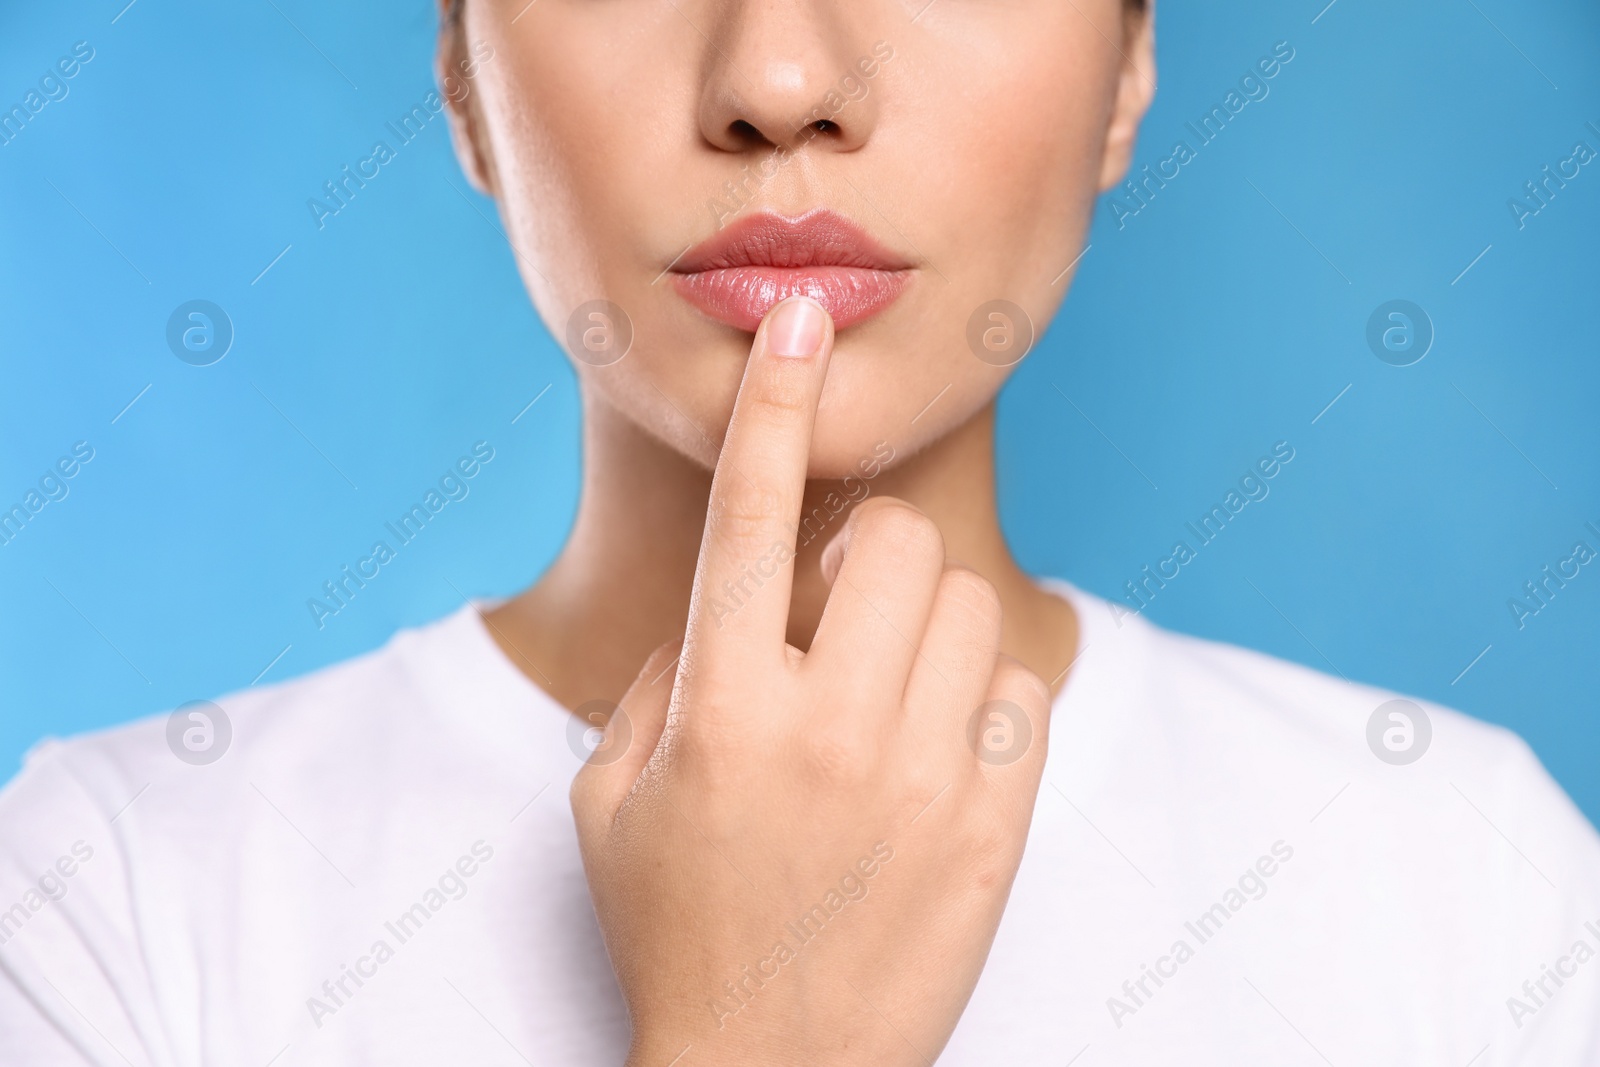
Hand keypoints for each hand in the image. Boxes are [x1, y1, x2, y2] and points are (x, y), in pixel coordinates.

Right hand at [570, 296, 1051, 1066]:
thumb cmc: (675, 930)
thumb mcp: (610, 802)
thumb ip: (663, 678)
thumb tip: (733, 599)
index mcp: (720, 712)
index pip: (748, 517)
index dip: (774, 404)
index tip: (800, 321)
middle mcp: (828, 730)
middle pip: (899, 543)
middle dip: (869, 559)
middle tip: (838, 618)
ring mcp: (924, 780)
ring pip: (966, 607)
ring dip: (920, 628)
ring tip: (882, 699)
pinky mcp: (995, 828)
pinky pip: (1019, 689)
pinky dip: (977, 696)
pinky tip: (933, 754)